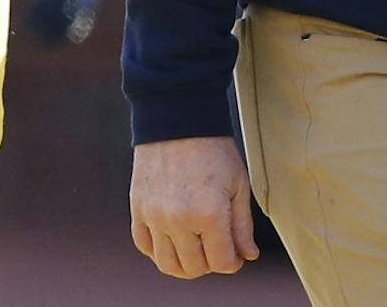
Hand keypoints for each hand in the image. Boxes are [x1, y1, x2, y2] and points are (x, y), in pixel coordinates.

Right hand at [130, 135, 258, 278]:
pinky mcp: (138, 208)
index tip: (236, 253)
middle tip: (217, 246)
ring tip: (196, 249)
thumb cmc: (214, 150)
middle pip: (195, 268)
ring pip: (168, 264)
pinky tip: (173, 239)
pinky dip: (158, 250)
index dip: (233, 262)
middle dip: (211, 263)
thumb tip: (248, 256)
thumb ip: (243, 225)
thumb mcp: (238, 184)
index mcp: (210, 214)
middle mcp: (179, 220)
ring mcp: (155, 216)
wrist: (178, 118)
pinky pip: (144, 245)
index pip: (222, 263)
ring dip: (185, 264)